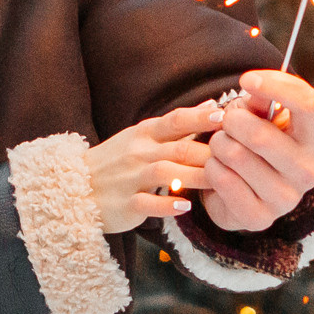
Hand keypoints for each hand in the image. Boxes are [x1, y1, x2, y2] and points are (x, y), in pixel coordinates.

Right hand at [87, 103, 218, 234]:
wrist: (74, 187)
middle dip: (209, 153)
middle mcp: (138, 152)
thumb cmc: (117, 161)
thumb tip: (213, 106)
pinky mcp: (125, 204)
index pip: (176, 120)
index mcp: (144, 133)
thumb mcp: (142, 136)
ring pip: (166, 173)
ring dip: (195, 177)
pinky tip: (187, 207)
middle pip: (179, 148)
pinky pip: (148, 203)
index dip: (201, 118)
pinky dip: (168, 206)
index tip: (227, 118)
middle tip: (239, 158)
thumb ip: (178, 125)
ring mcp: (129, 178)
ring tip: (219, 182)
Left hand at [203, 69, 313, 232]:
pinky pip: (222, 179)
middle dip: (232, 121)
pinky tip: (218, 168)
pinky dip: (212, 167)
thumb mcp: (260, 114)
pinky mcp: (259, 219)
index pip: (308, 104)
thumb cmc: (256, 140)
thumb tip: (255, 84)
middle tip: (227, 123)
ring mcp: (286, 199)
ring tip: (222, 146)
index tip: (247, 79)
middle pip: (260, 135)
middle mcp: (309, 172)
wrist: (244, 188)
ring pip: (235, 155)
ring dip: (218, 144)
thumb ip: (260, 98)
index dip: (275, 86)